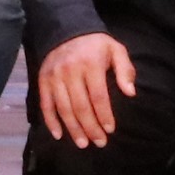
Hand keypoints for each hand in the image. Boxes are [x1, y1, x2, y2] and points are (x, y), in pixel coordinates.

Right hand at [35, 30, 135, 149]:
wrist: (67, 30)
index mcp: (90, 64)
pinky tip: (59, 135)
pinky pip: (46, 104)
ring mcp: (54, 76)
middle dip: (91, 128)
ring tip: (83, 143)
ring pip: (63, 108)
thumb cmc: (96, 45)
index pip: (98, 96)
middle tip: (99, 142)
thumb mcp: (116, 50)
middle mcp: (70, 71)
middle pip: (81, 106)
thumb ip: (125, 70)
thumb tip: (130, 93)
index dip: (104, 115)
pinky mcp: (43, 80)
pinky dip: (51, 121)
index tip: (110, 130)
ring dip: (73, 129)